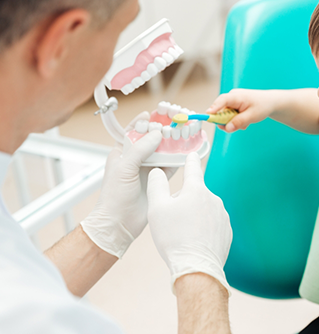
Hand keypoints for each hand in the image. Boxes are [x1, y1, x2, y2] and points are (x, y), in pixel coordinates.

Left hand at [81, 112, 175, 257]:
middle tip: (175, 122)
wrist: (119, 223)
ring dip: (173, 143)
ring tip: (184, 133)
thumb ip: (140, 149)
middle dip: (163, 130)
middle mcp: (136, 159)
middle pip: (151, 139)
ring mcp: (148, 169)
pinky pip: (172, 165)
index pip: (133, 131)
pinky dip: (179, 158)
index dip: (144, 121)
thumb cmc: (114, 196)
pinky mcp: (159, 180)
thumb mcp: (124, 167)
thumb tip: (156, 133)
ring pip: (163, 151)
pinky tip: (187, 151)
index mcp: (122, 152)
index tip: (156, 114)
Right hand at [147, 153, 232, 294]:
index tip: (192, 154)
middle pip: (195, 194)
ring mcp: (222, 215)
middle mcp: (213, 199)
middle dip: (184, 201)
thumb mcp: (157, 208)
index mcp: (196, 190)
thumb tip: (158, 172)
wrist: (197, 268)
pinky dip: (203, 229)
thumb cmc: (175, 238)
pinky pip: (212, 224)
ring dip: (194, 216)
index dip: (190, 160)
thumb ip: (156, 185)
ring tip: (183, 234)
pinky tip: (194, 241)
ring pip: (204, 210)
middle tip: (172, 220)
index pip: (193, 168)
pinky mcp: (226, 231)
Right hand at [206, 88, 277, 131]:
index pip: (222, 101)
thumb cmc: (263, 105)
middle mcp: (232, 97)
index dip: (214, 108)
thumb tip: (227, 128)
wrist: (271, 102)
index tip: (207, 115)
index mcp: (236, 96)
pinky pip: (229, 115)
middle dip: (226, 122)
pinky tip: (244, 121)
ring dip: (233, 122)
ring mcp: (232, 101)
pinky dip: (235, 120)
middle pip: (220, 111)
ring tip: (245, 123)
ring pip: (225, 115)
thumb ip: (238, 122)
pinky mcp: (233, 105)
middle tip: (234, 128)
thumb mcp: (252, 116)